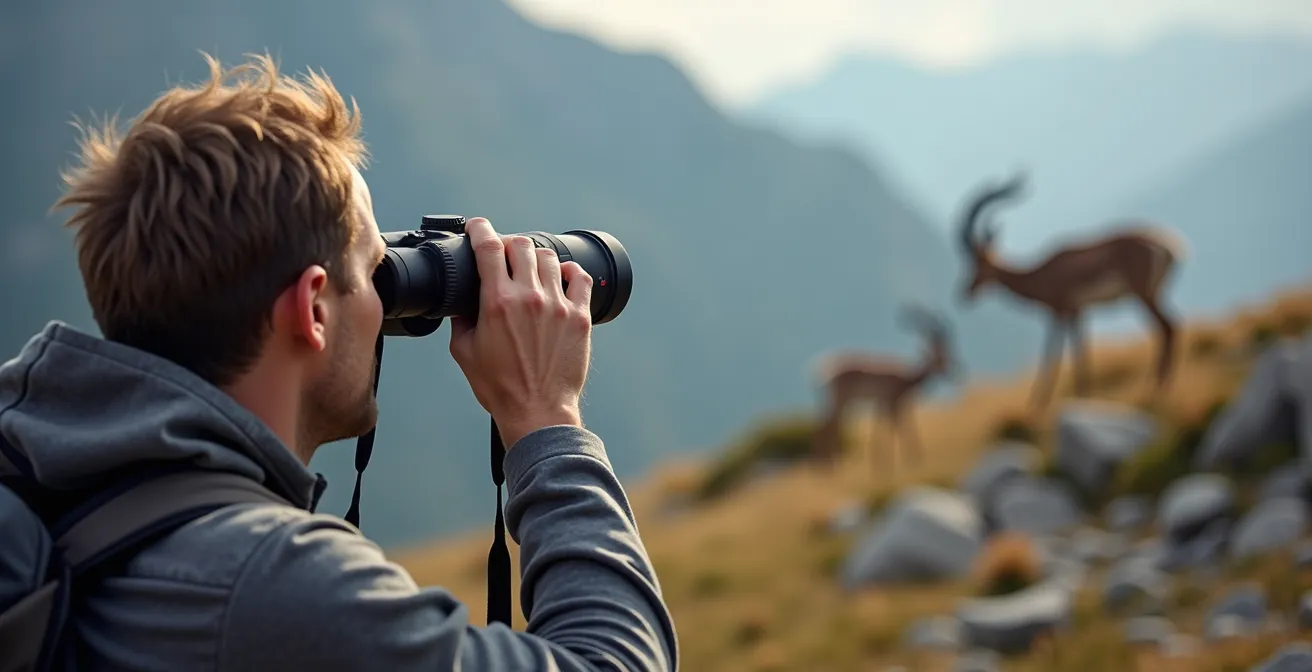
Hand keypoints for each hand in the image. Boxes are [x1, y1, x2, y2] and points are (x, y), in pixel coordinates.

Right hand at [448, 217, 593, 448]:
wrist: (537, 411)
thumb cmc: (499, 387)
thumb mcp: (464, 352)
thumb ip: (461, 319)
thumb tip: (461, 301)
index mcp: (497, 302)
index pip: (489, 247)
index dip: (480, 229)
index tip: (477, 228)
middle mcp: (529, 297)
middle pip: (521, 245)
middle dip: (508, 244)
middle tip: (504, 255)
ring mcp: (558, 305)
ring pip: (549, 258)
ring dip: (536, 257)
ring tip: (531, 268)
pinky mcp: (580, 317)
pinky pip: (581, 279)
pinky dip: (570, 271)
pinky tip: (563, 276)